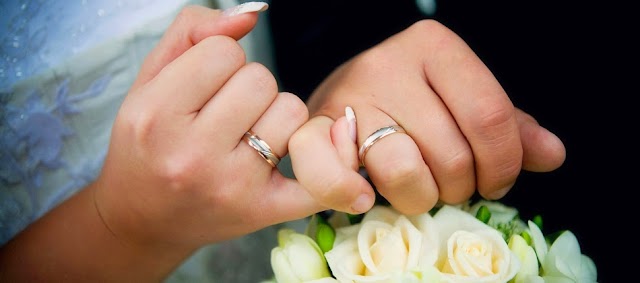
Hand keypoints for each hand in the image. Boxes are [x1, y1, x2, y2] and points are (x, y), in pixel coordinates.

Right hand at [93, 5, 321, 252]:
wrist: (144, 219)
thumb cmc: (146, 145)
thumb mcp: (148, 81)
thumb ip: (192, 32)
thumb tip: (251, 14)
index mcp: (157, 117)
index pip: (223, 51)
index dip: (219, 60)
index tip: (204, 86)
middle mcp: (193, 155)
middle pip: (261, 78)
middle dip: (248, 88)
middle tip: (226, 114)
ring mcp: (232, 186)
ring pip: (291, 110)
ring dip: (276, 115)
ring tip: (247, 135)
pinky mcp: (263, 211)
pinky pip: (319, 177)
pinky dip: (330, 164)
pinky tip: (324, 155)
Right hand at [289, 20, 565, 214]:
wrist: (343, 92)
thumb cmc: (411, 100)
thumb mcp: (462, 101)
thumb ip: (508, 126)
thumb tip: (551, 155)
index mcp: (435, 47)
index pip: (489, 115)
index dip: (503, 163)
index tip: (496, 181)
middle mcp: (388, 64)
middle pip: (452, 153)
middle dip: (462, 187)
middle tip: (454, 184)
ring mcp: (348, 98)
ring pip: (404, 172)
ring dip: (419, 197)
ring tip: (419, 187)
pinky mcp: (315, 131)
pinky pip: (330, 174)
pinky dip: (346, 194)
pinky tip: (364, 199)